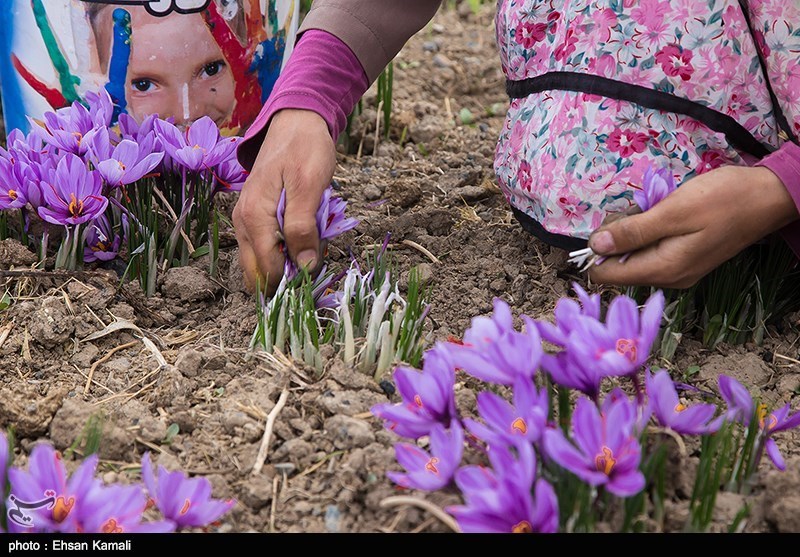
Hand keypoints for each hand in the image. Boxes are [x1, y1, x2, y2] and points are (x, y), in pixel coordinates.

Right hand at [233, 109, 335, 291]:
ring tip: (310, 258)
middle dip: (284, 281)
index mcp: (254, 216)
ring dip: (283, 269)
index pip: (268, 269)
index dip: (293, 281)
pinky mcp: (254, 218)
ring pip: (258, 264)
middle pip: (257, 273)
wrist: (295, 122)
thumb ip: (303, 227)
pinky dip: (280, 256)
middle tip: (314, 274)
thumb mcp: (310, 185)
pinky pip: (263, 249)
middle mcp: (242, 223)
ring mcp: (245, 221)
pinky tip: (301, 246)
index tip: (317, 279)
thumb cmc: (305, 149)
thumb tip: (304, 267)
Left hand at [587, 165, 798, 288]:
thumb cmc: (723, 199)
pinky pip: (652, 250)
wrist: (769, 197)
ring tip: (656, 209)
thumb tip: (594, 246)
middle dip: (618, 237)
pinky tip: (664, 214)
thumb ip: (632, 231)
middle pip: (618, 266)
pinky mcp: (685, 260)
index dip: (597, 250)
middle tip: (640, 209)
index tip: (612, 223)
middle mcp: (668, 278)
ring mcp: (677, 271)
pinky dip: (650, 231)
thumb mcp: (673, 211)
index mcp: (663, 270)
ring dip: (635, 231)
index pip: (606, 276)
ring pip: (634, 256)